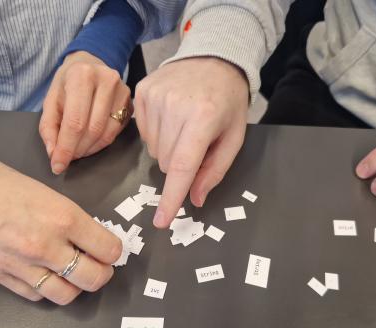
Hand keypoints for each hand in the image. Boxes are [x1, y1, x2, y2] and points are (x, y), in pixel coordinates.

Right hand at [0, 133, 121, 303]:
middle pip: (94, 278)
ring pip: (67, 295)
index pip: (108, 248)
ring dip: (76, 286)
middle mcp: (46, 246)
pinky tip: (45, 274)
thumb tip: (88, 235)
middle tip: (100, 264)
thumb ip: (67, 216)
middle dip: (103, 273)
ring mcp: (22, 266)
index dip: (114, 249)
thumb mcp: (41, 190)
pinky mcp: (1, 277)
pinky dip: (47, 288)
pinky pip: (37, 295)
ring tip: (74, 273)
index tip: (112, 247)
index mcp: (62, 216)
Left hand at [39, 51, 132, 174]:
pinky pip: (116, 132)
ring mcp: (123, 91)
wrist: (91, 63)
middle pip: (92, 129)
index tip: (58, 165)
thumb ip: (49, 126)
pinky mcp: (131, 102)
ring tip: (78, 150)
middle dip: (77, 150)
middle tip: (67, 157)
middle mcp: (106, 81)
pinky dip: (101, 143)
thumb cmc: (69, 82)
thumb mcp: (51, 99)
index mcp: (81, 76)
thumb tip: (54, 153)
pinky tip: (91, 142)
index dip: (66, 147)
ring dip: (90, 149)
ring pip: (106, 134)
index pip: (75, 121)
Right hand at [134, 57, 248, 227]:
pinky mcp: (141, 91)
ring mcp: (154, 97)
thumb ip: (214, 171)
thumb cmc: (227, 103)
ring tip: (184, 126)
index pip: (181, 166)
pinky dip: (157, 133)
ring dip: (168, 148)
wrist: (214, 58)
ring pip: (153, 151)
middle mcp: (175, 106)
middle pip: (166, 163)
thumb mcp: (233, 138)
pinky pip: (143, 133)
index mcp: (203, 118)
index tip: (161, 222)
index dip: (171, 198)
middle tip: (195, 142)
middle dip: (180, 163)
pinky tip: (171, 116)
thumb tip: (194, 200)